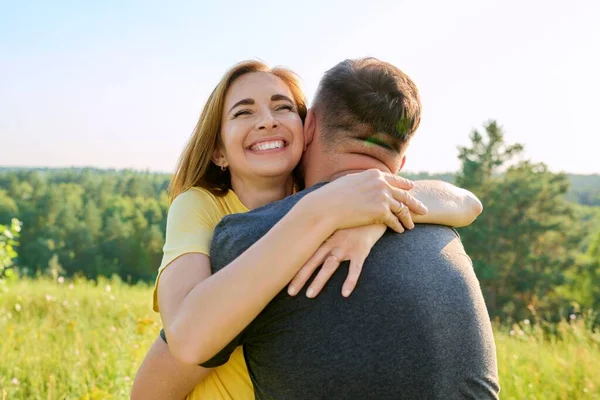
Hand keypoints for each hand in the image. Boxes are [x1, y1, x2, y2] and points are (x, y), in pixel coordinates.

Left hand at [287, 224, 388, 297]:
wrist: (375, 207)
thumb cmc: (355, 216)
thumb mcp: (337, 219)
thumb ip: (325, 227)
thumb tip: (310, 234)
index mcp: (324, 234)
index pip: (305, 251)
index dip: (293, 264)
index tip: (281, 275)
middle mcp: (332, 240)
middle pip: (312, 260)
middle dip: (300, 276)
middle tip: (290, 292)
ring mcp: (346, 245)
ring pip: (330, 265)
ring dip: (319, 280)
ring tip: (309, 295)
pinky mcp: (362, 249)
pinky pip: (356, 268)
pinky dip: (350, 280)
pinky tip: (345, 293)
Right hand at [305, 169, 426, 232]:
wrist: (327, 206)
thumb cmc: (333, 195)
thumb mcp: (349, 181)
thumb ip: (362, 180)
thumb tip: (364, 181)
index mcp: (375, 175)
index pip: (396, 180)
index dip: (406, 186)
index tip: (412, 190)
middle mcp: (382, 184)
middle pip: (404, 195)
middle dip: (415, 203)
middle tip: (424, 210)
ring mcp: (383, 197)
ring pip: (402, 209)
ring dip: (407, 218)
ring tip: (411, 225)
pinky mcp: (381, 211)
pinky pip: (394, 220)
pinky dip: (398, 226)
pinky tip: (400, 231)